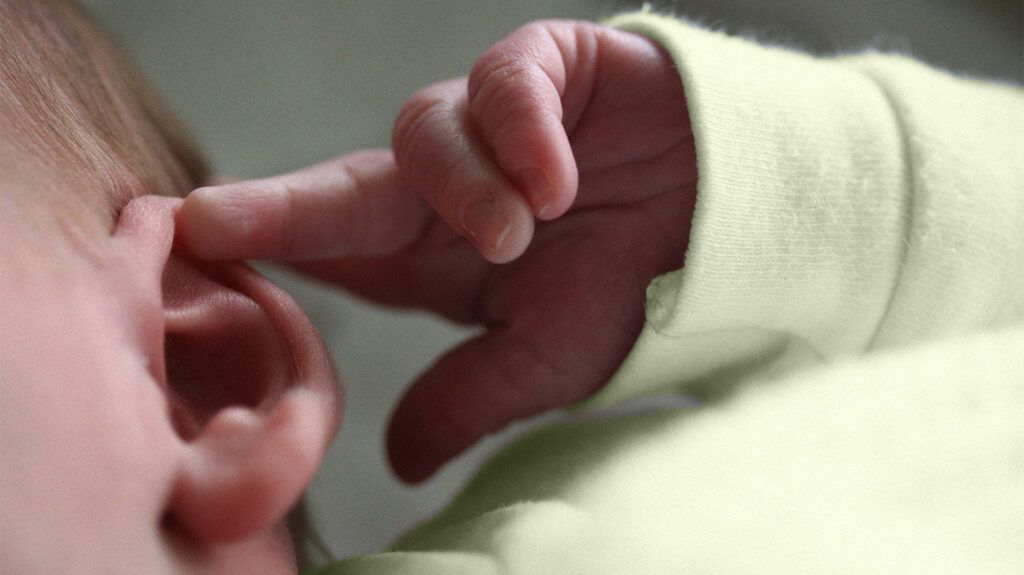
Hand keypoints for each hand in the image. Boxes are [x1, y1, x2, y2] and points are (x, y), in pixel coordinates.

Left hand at [178, 20, 695, 482]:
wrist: (727, 224)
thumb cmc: (630, 289)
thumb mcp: (546, 362)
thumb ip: (467, 398)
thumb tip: (397, 462)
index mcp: (431, 254)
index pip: (335, 250)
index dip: (268, 250)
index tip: (190, 261)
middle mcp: (444, 185)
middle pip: (346, 187)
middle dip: (282, 206)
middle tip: (212, 223)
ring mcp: (487, 122)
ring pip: (426, 132)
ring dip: (465, 187)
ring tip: (520, 231)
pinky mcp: (545, 66)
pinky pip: (508, 80)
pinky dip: (524, 132)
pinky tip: (558, 180)